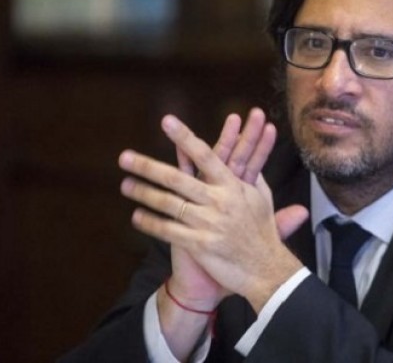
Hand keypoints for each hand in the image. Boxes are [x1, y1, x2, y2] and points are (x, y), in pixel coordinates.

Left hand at [120, 114, 306, 310]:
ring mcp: (208, 223)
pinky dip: (150, 223)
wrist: (266, 270)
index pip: (205, 156)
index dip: (185, 138)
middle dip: (148, 167)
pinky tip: (137, 217)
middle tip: (125, 157)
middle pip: (177, 179)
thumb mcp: (262, 199)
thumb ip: (252, 177)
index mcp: (233, 186)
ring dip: (144, 193)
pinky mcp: (200, 245)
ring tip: (126, 184)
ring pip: (168, 204)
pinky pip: (168, 231)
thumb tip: (248, 160)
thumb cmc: (264, 233)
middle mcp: (219, 201)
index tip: (167, 122)